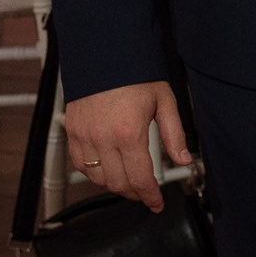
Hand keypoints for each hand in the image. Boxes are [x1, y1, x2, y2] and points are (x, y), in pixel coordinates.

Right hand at [64, 81, 191, 210]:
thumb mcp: (164, 101)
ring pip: (97, 178)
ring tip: (129, 180)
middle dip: (135, 193)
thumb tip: (183, 159)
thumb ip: (174, 134)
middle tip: (146, 192)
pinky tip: (106, 168)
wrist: (106, 53)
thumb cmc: (136, 74)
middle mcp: (103, 138)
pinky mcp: (72, 131)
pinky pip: (80, 164)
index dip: (150, 196)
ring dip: (114, 184)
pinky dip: (93, 173)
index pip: (140, 178)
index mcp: (129, 133)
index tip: (156, 203)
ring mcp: (85, 136)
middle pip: (118, 183)